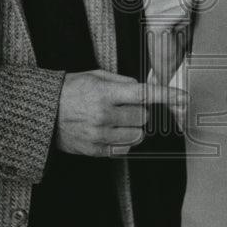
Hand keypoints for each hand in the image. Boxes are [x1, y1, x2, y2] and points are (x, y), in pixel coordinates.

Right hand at [55, 69, 185, 156]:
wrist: (42, 113)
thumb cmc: (69, 91)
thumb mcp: (94, 76)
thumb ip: (122, 81)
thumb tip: (145, 88)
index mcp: (104, 93)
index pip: (144, 94)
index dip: (167, 96)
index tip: (184, 98)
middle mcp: (103, 115)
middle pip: (144, 117)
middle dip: (139, 110)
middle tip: (123, 106)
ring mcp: (100, 135)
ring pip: (138, 135)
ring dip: (133, 127)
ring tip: (116, 120)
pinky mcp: (96, 150)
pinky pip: (124, 149)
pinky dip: (123, 140)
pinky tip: (109, 131)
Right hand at [145, 0, 223, 84]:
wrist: (166, 62)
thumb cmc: (178, 34)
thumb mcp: (187, 8)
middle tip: (186, 17)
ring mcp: (151, 9)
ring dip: (189, 14)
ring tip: (181, 25)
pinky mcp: (155, 22)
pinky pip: (183, 11)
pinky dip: (185, 21)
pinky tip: (178, 30)